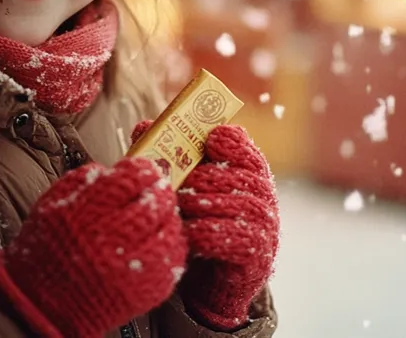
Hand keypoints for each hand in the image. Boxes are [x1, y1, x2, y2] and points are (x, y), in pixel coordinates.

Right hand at [0, 157, 187, 337]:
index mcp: (88, 211)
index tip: (146, 169)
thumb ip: (83, 181)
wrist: (45, 305)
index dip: (143, 169)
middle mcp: (113, 236)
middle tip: (158, 188)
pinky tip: (159, 240)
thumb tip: (112, 168)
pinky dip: (171, 245)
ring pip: (169, 228)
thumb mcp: (53, 204)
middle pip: (154, 202)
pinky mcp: (148, 287)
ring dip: (167, 217)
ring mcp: (134, 265)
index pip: (130, 178)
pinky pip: (174, 259)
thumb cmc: (48, 250)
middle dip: (160, 191)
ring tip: (158, 215)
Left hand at [131, 122, 279, 330]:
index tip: (199, 143)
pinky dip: (192, 234)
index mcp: (248, 167)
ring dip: (185, 209)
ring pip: (212, 202)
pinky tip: (183, 237)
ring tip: (171, 214)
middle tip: (165, 191)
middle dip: (184, 182)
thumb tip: (142, 126)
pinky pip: (215, 233)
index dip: (216, 138)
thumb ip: (167, 155)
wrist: (216, 279)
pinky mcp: (257, 250)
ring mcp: (264, 220)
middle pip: (215, 173)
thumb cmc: (199, 221)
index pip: (236, 140)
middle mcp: (261, 190)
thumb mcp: (185, 186)